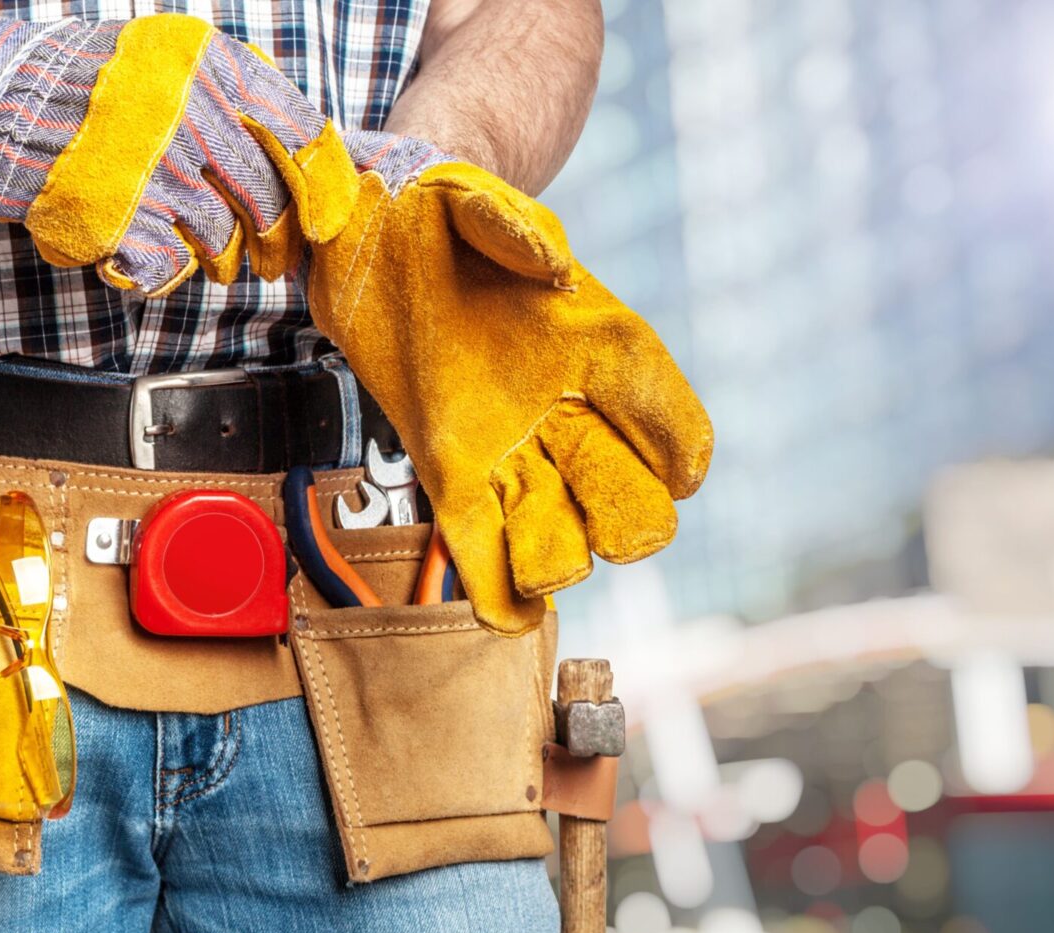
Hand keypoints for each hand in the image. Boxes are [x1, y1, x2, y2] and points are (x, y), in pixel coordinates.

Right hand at [0, 4, 358, 295]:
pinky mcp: (120, 218)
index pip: (300, 132)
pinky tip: (141, 254)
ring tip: (202, 255)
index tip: (325, 217)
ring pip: (221, 238)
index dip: (324, 185)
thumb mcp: (166, 60)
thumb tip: (296, 154)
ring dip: (217, 257)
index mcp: (213, 64)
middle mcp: (192, 111)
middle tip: (271, 258)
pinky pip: (169, 263)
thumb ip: (230, 95)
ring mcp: (156, 167)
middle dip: (275, 241)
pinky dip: (162, 270)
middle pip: (268, 198)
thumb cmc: (82, 85)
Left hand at [309, 130, 712, 634]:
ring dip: (558, 559)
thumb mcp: (474, 199)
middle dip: (624, 522)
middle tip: (596, 525)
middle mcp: (564, 409)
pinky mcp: (448, 468)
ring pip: (559, 531)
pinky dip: (496, 581)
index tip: (679, 472)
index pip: (666, 414)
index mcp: (596, 343)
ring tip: (538, 569)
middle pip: (625, 496)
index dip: (679, 449)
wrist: (373, 227)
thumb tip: (555, 266)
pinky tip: (507, 610)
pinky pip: (482, 537)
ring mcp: (508, 446)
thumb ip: (514, 227)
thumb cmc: (441, 209)